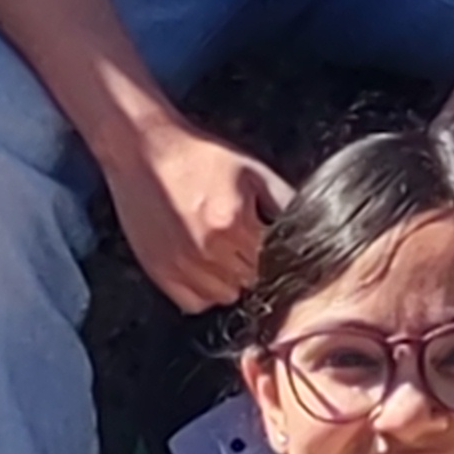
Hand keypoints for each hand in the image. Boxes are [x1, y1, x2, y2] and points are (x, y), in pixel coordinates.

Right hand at [98, 94, 286, 316]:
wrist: (142, 149)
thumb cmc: (198, 156)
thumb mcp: (252, 170)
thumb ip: (284, 201)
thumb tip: (311, 227)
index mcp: (234, 222)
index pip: (274, 264)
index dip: (278, 257)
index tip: (271, 246)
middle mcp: (208, 250)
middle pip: (252, 283)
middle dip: (254, 266)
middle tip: (245, 241)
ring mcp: (181, 266)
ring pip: (226, 297)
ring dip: (230, 280)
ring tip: (222, 248)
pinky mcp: (160, 273)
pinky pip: (194, 303)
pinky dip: (203, 290)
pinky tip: (202, 262)